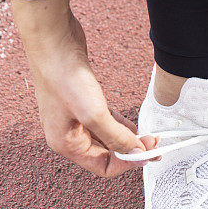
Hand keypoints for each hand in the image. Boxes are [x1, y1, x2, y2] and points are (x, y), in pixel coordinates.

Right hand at [12, 0, 156, 176]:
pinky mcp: (81, 102)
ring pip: (106, 138)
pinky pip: (104, 122)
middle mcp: (67, 135)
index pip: (102, 167)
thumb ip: (117, 137)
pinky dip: (119, 124)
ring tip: (148, 135)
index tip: (148, 153)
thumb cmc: (64, 77)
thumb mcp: (94, 114)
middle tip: (154, 143)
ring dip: (127, 138)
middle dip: (130, 150)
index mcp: (65, 144)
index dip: (127, 163)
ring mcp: (74, 119)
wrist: (53, 41)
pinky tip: (132, 123)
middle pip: (106, 154)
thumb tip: (136, 153)